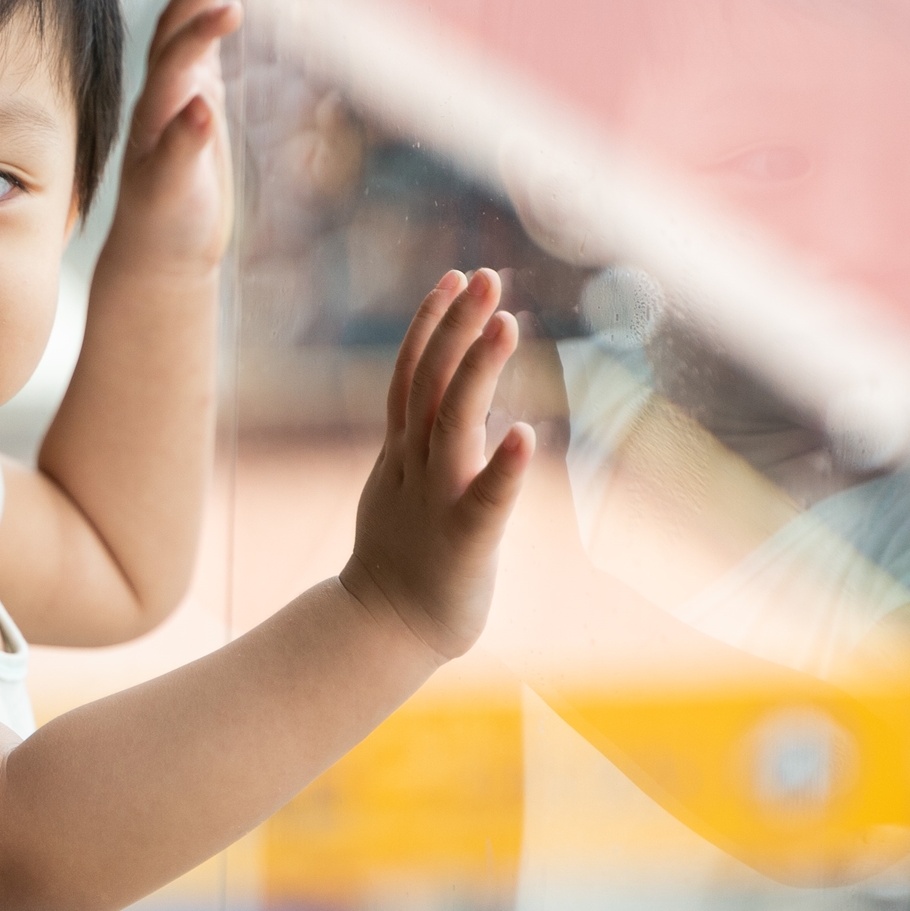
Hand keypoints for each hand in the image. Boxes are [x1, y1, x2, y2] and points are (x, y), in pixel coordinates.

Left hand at [100, 0, 239, 274]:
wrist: (158, 253)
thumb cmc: (165, 227)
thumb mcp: (174, 194)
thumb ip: (184, 150)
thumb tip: (200, 105)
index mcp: (154, 112)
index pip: (175, 57)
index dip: (201, 31)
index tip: (232, 8)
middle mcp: (161, 95)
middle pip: (177, 29)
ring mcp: (178, 97)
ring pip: (187, 32)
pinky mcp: (197, 105)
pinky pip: (203, 51)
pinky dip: (213, 19)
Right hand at [342, 268, 532, 663]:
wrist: (384, 632)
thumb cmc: (406, 562)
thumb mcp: (404, 489)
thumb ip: (420, 446)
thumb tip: (443, 407)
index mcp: (403, 453)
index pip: (412, 373)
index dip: (430, 324)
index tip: (454, 278)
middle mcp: (416, 466)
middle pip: (430, 383)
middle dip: (457, 327)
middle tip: (486, 278)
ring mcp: (437, 500)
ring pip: (451, 423)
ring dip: (478, 371)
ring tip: (505, 325)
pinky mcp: (465, 541)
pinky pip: (485, 500)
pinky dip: (502, 468)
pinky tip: (525, 436)